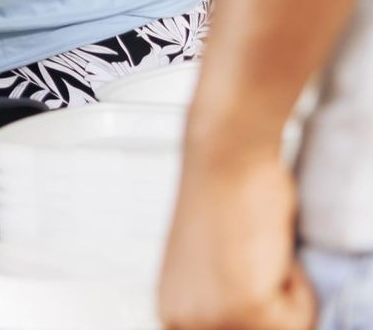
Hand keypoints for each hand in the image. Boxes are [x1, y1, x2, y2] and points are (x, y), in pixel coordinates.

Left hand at [159, 147, 313, 329]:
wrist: (224, 157)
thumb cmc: (224, 200)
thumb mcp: (210, 270)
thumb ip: (218, 299)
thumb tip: (240, 305)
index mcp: (171, 314)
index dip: (254, 303)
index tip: (242, 270)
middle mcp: (179, 323)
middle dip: (271, 300)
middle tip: (250, 258)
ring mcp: (208, 321)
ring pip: (285, 329)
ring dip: (285, 292)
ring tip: (255, 252)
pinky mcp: (243, 309)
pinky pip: (299, 318)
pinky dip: (298, 283)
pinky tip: (264, 247)